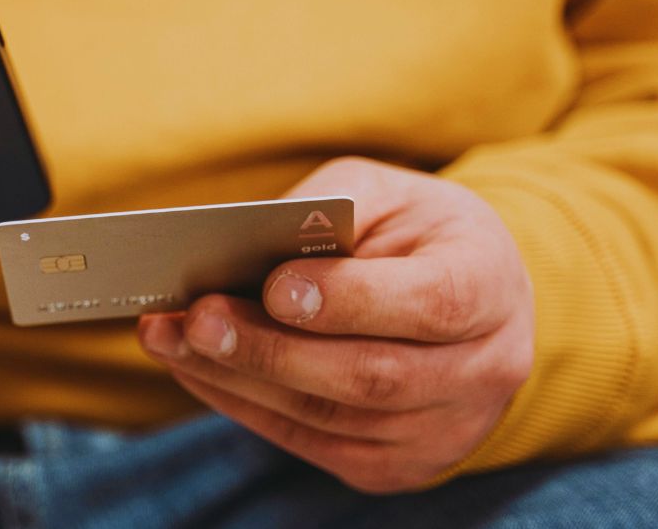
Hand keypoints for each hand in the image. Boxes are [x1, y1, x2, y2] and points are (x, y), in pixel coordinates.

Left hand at [138, 157, 533, 492]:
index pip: (430, 303)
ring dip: (236, 378)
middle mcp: (483, 370)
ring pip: (328, 416)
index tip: (276, 286)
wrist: (467, 300)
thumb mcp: (381, 191)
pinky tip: (192, 367)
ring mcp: (441, 432)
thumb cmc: (412, 232)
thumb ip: (322, 207)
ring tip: (168, 338)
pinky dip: (240, 403)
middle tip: (195, 318)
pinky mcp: (393, 465)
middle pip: (370, 374)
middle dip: (271, 348)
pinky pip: (307, 441)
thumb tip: (243, 242)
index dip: (351, 299)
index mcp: (489, 285)